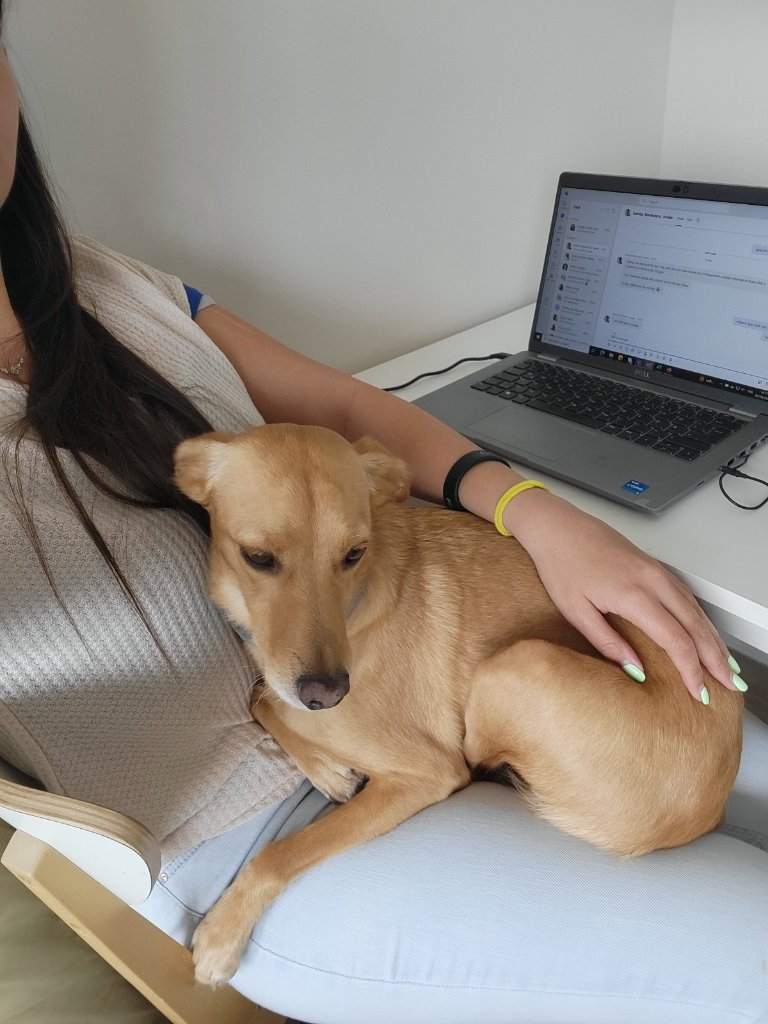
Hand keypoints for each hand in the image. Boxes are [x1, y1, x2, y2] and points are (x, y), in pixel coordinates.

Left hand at [503, 490, 744, 702]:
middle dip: (715, 659)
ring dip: (713, 639)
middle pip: (696, 626)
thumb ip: (608, 643)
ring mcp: (657, 571)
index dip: (691, 670)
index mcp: (635, 595)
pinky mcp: (654, 566)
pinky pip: (687, 596)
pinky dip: (701, 619)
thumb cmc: (562, 564)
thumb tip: (635, 671)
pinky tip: (704, 632)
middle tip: (728, 684)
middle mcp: (653, 581)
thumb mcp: (576, 611)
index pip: (676, 641)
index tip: (697, 692)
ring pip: (697, 610)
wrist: (559, 527)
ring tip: (724, 665)